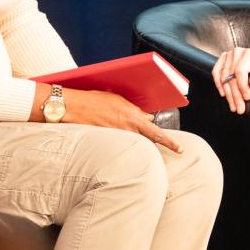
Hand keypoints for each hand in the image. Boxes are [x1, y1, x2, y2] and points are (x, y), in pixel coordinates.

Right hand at [59, 87, 181, 151]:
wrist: (70, 107)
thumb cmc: (92, 100)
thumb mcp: (116, 100)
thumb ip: (133, 110)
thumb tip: (147, 119)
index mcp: (132, 116)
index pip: (156, 133)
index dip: (169, 142)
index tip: (179, 149)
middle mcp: (126, 129)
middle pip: (148, 140)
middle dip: (157, 141)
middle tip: (170, 148)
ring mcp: (116, 137)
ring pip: (135, 142)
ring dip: (137, 138)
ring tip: (131, 132)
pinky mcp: (106, 142)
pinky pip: (121, 143)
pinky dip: (124, 139)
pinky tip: (117, 133)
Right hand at [213, 47, 249, 113]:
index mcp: (249, 53)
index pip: (240, 71)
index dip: (242, 86)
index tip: (246, 98)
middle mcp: (237, 52)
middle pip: (231, 76)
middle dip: (235, 95)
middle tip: (239, 108)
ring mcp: (228, 55)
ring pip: (223, 77)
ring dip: (228, 94)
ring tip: (233, 106)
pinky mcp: (222, 58)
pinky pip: (216, 72)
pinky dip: (218, 84)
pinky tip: (224, 94)